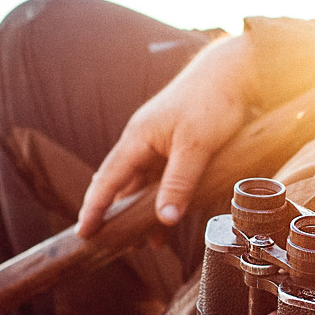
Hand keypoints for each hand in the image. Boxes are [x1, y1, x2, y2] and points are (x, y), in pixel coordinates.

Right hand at [77, 32, 254, 236]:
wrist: (231, 71)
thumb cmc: (211, 101)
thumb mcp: (196, 146)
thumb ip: (179, 183)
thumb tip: (164, 220)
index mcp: (138, 138)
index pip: (108, 179)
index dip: (94, 207)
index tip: (84, 232)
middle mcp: (142, 141)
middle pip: (121, 183)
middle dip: (114, 214)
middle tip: (110, 243)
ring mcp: (158, 142)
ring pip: (143, 183)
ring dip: (143, 211)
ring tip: (147, 242)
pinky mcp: (175, 144)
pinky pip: (161, 177)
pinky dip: (162, 198)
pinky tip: (170, 216)